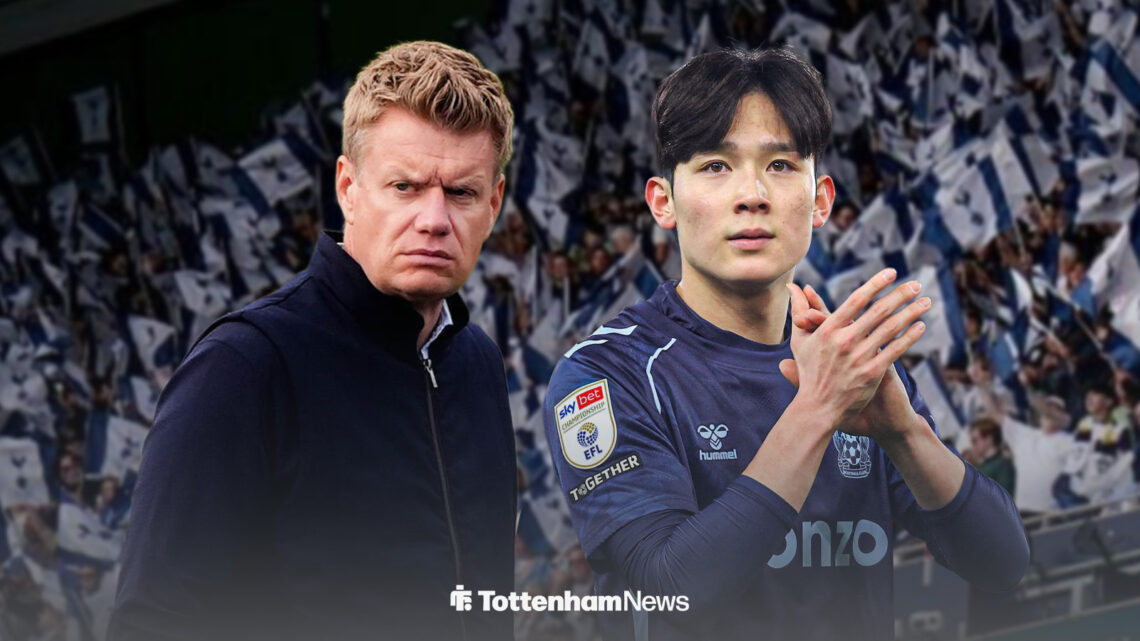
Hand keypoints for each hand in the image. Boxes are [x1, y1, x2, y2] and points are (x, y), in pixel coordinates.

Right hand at [779, 272, 930, 440]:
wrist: (817, 408)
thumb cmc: (809, 371)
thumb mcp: (800, 339)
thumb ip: (799, 311)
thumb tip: (792, 286)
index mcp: (828, 330)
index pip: (856, 300)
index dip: (875, 284)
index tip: (891, 272)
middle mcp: (844, 340)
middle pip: (879, 310)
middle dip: (901, 294)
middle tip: (917, 284)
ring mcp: (859, 357)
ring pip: (891, 328)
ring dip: (911, 312)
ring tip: (926, 302)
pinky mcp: (871, 373)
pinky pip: (895, 350)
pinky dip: (910, 336)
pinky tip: (921, 326)